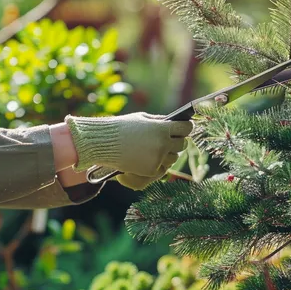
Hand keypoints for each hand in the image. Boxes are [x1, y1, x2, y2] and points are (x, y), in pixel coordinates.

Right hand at [64, 112, 192, 176]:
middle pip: (181, 145)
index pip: (186, 128)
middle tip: (171, 139)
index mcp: (162, 128)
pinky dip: (158, 165)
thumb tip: (175, 124)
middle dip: (177, 141)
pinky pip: (162, 169)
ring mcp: (157, 158)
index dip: (187, 127)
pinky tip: (150, 159)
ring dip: (168, 153)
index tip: (185, 127)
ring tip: (157, 149)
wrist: (103, 143)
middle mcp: (163, 143)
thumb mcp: (142, 119)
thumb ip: (159, 122)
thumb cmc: (121, 128)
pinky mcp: (150, 170)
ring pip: (173, 158)